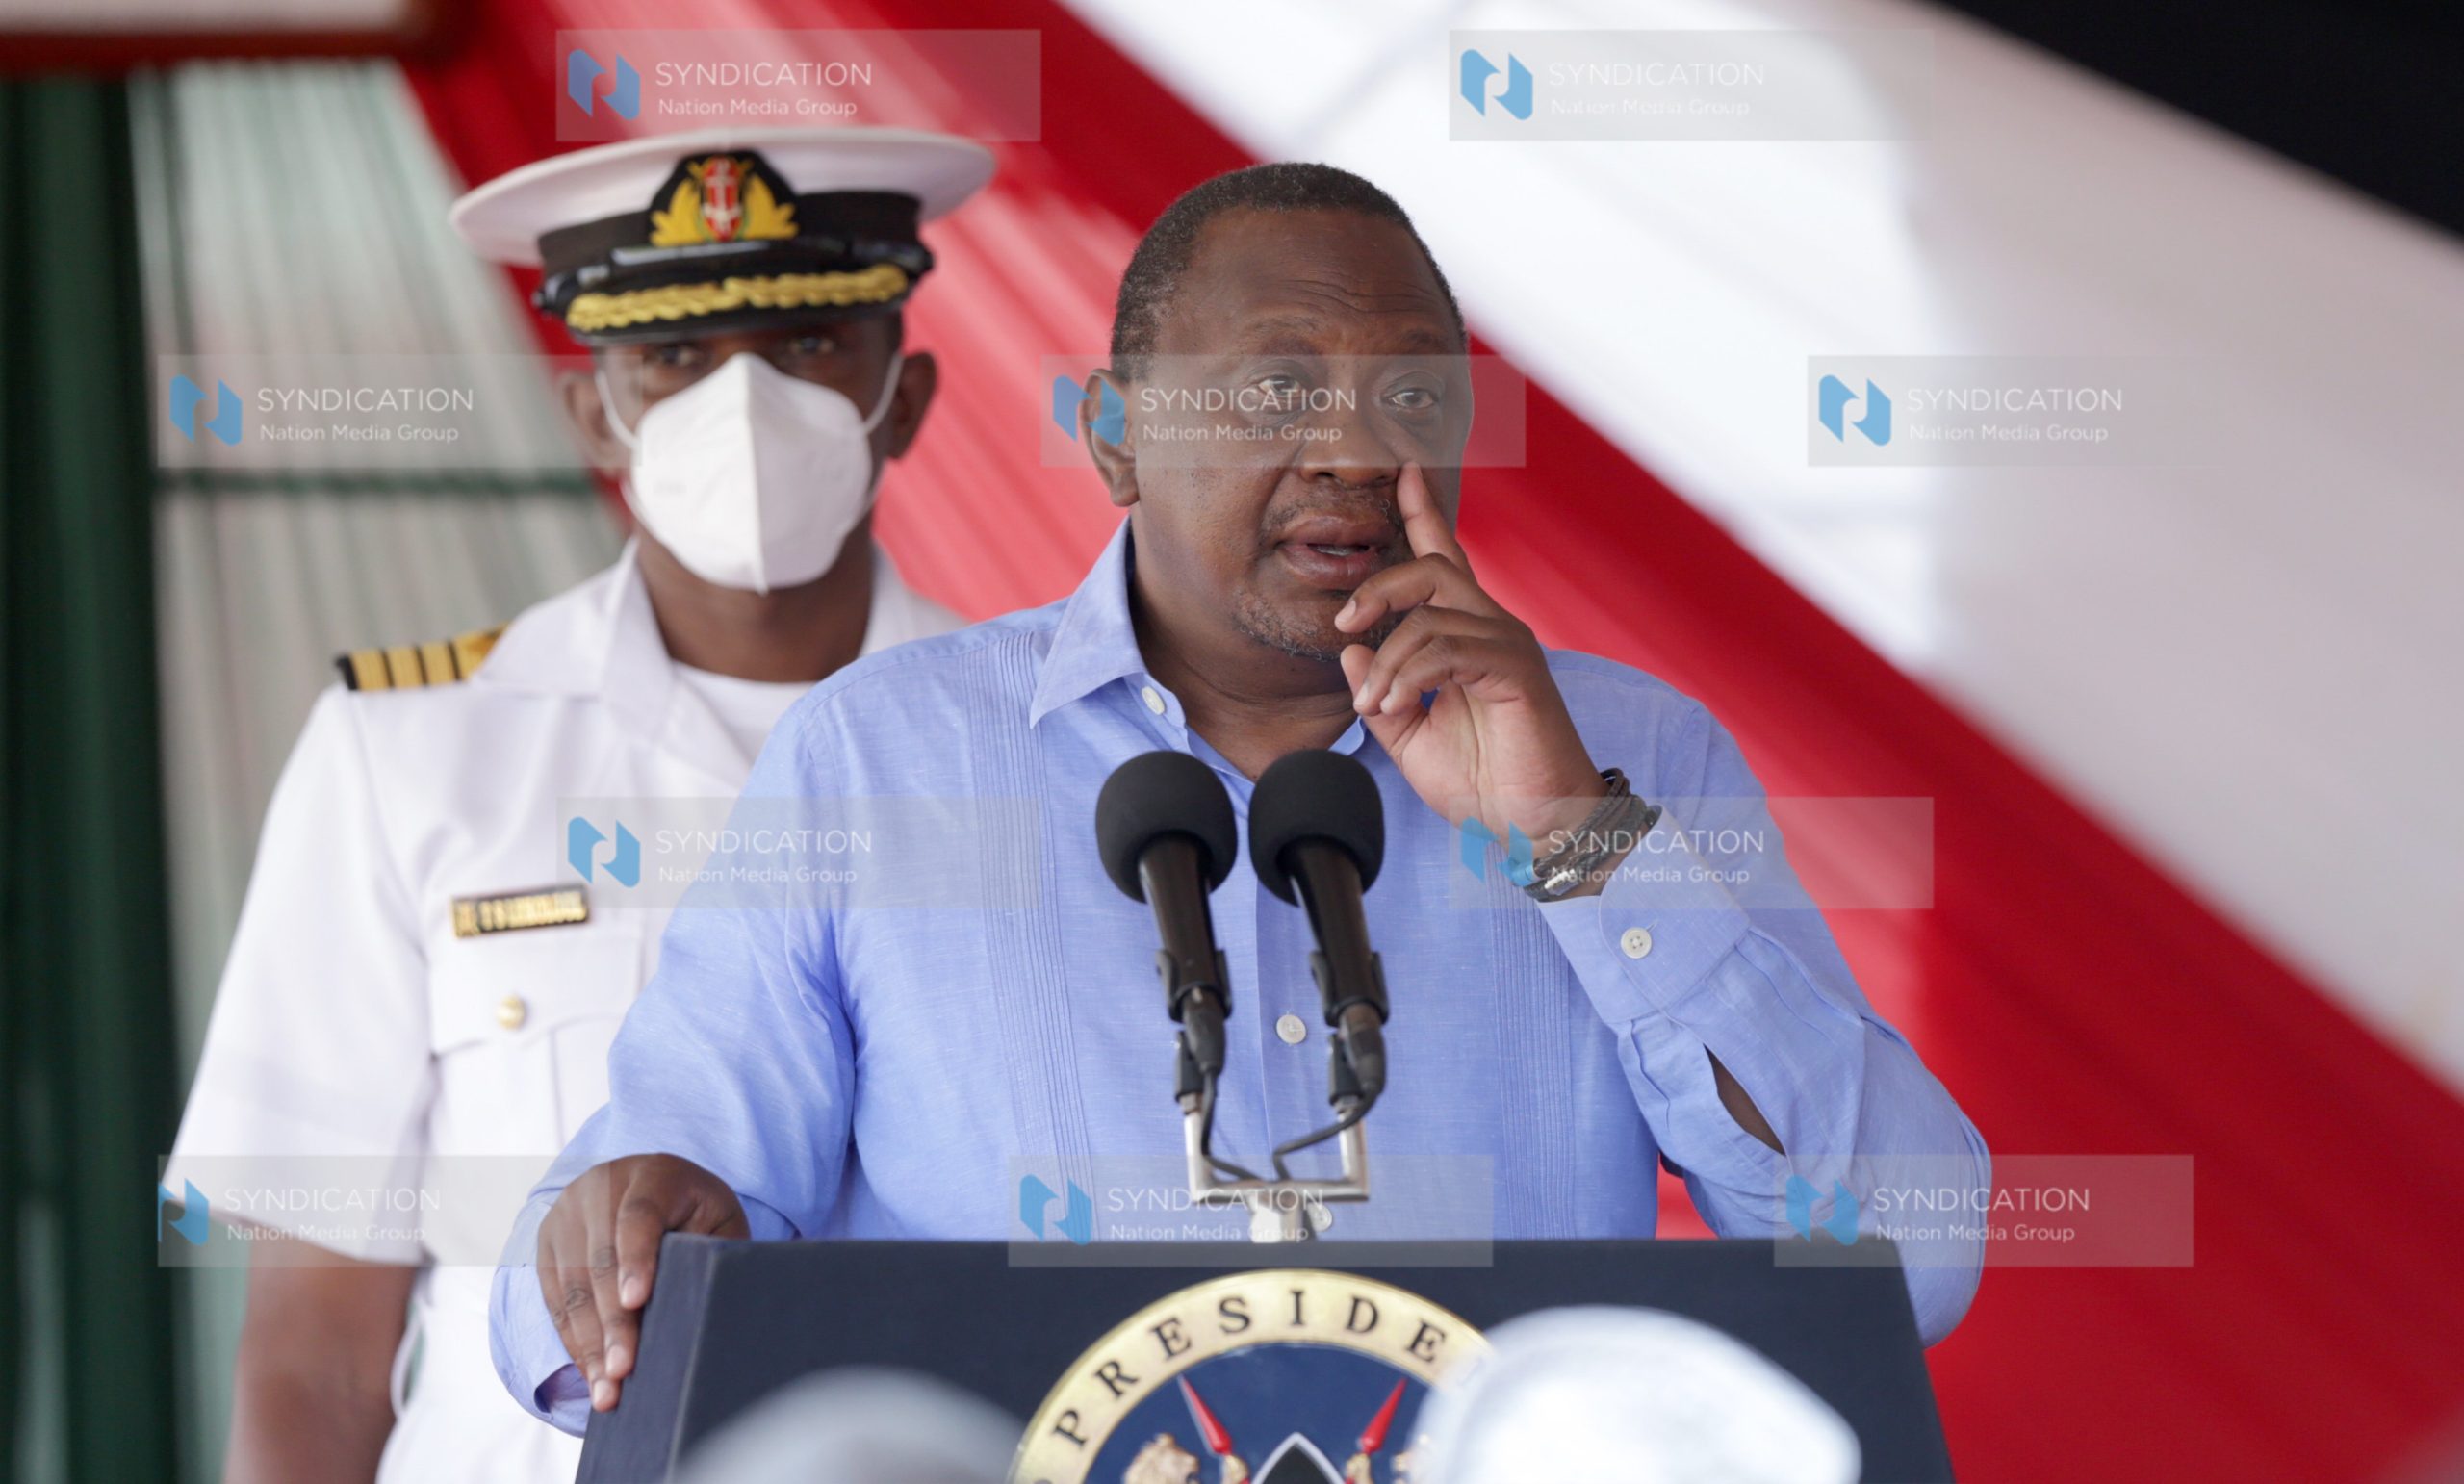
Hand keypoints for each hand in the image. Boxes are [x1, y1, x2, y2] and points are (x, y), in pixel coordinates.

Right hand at [536, 1153, 746, 1412]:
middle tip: (622, 1371)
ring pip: (572, 1287)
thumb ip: (715, 1251)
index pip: (639, 1216)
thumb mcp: (718, 1220)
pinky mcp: (548, 1246)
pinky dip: (574, 1341)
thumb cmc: (697, 1213)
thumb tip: (712, 1304)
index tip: (637, 1302)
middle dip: (612, 1322)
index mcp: (653, 1174)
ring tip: (606, 1391)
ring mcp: (567, 1216)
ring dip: (588, 1344)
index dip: (636, 1259)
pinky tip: (590, 1374)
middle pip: (600, 1261)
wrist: (650, 1187)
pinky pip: (555, 1300)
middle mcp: (601, 1187)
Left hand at [1335, 464, 1604, 848]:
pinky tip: (1397, 705)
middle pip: (1431, 568)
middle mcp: (1493, 627)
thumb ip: (1383, 692)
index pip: (1444, 559)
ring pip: (1430, 614)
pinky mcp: (1517, 670)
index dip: (1423, 511)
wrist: (1533, 825)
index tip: (1404, 470)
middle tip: (1344, 623)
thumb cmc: (1484, 784)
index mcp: (1468, 636)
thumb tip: (1351, 651)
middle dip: (1377, 588)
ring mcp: (1508, 645)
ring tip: (1374, 704)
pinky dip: (1409, 675)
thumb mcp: (1413, 739)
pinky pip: (1448, 650)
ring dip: (1387, 661)